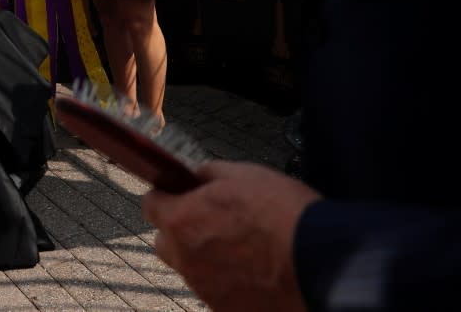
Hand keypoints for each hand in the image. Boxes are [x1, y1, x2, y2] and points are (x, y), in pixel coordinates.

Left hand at [142, 160, 321, 311]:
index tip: (179, 193)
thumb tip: (196, 176)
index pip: (150, 204)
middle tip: (212, 219)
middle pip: (165, 241)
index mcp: (182, 220)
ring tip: (240, 245)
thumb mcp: (243, 174)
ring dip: (204, 255)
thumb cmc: (284, 215)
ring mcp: (204, 288)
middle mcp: (185, 258)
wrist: (320, 263)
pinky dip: (226, 279)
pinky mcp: (225, 309)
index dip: (166, 195)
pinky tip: (253, 268)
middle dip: (180, 229)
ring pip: (190, 267)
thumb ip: (208, 173)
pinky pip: (214, 290)